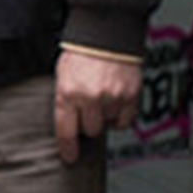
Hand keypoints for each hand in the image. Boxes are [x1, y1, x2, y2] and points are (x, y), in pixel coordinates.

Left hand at [53, 49, 139, 164]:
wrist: (106, 34)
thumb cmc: (82, 53)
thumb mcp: (63, 75)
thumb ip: (65, 99)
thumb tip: (69, 124)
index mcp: (68, 93)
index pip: (66, 130)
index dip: (68, 148)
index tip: (69, 157)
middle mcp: (90, 98)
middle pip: (90, 131)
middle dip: (88, 123)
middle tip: (89, 108)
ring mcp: (112, 98)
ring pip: (108, 125)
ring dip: (105, 117)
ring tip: (102, 98)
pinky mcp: (130, 96)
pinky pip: (125, 121)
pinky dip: (120, 116)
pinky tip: (115, 103)